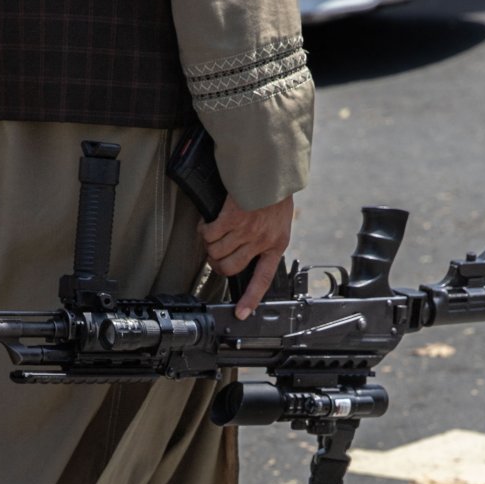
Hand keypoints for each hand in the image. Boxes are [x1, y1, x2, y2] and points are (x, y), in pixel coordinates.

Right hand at [201, 193, 294, 318]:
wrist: (272, 169)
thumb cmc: (274, 192)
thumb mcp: (279, 220)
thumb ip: (266, 239)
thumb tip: (247, 254)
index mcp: (277, 244)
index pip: (262, 279)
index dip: (250, 299)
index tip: (241, 314)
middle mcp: (261, 241)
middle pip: (229, 268)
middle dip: (217, 263)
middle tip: (215, 254)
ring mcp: (246, 231)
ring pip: (216, 251)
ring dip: (209, 244)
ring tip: (213, 233)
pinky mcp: (231, 218)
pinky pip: (209, 234)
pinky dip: (204, 230)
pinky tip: (208, 223)